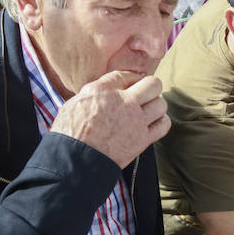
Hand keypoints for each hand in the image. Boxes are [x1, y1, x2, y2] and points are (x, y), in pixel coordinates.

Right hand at [51, 71, 169, 167]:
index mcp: (102, 90)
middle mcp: (123, 102)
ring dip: (157, 105)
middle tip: (144, 94)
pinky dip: (161, 122)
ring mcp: (136, 121)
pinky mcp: (142, 139)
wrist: (76, 160)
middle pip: (152, 84)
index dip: (130, 78)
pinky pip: (163, 125)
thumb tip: (106, 89)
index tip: (132, 83)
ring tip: (148, 110)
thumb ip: (94, 93)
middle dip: (150, 86)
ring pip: (161, 103)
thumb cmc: (70, 133)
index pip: (125, 74)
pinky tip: (153, 123)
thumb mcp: (74, 103)